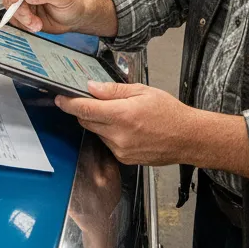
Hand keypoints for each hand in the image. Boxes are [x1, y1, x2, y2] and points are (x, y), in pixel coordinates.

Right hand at [1, 0, 85, 33]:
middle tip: (31, 19)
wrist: (73, 19)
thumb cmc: (72, 2)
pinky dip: (22, 24)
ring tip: (37, 24)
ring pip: (11, 6)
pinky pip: (14, 17)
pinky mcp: (23, 10)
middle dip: (19, 9)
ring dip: (22, 18)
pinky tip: (35, 26)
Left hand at [55, 82, 200, 166]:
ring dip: (100, 122)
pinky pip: (108, 143)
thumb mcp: (143, 91)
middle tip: (95, 101)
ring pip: (97, 132)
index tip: (60, 99)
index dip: (69, 104)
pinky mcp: (124, 159)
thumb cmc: (170, 113)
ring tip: (122, 115)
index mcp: (123, 115)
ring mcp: (121, 150)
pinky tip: (127, 128)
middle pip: (87, 122)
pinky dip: (110, 134)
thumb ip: (114, 90)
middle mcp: (119, 135)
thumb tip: (92, 88)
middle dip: (86, 111)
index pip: (86, 110)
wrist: (188, 138)